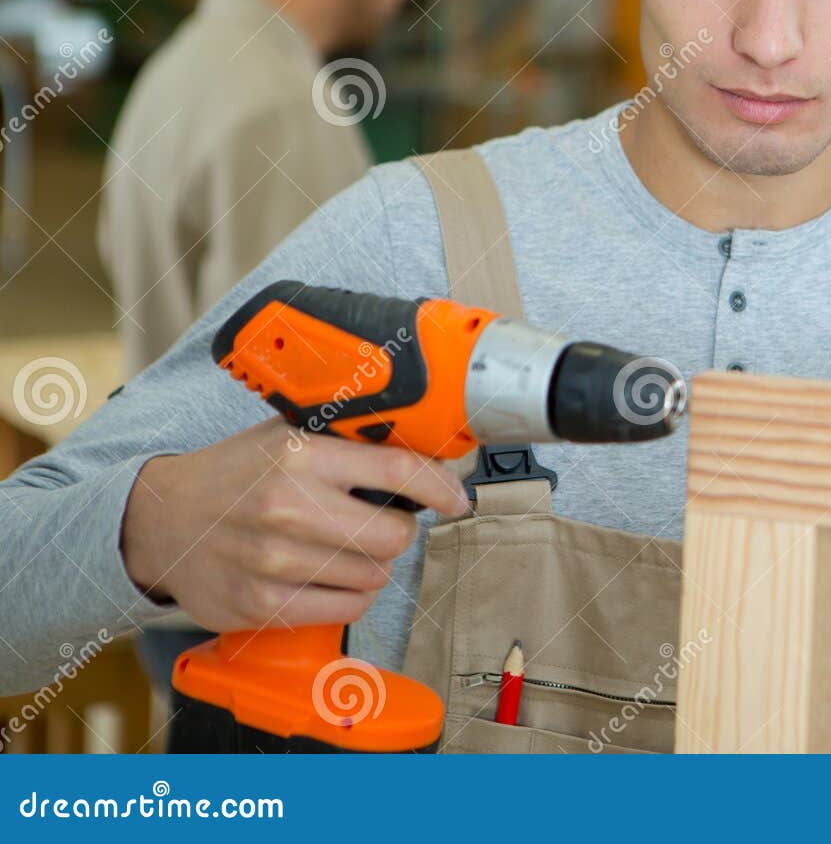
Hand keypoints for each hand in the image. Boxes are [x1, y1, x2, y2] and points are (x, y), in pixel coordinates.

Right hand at [120, 418, 470, 631]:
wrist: (161, 520)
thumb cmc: (237, 474)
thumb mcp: (289, 435)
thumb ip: (351, 439)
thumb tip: (430, 446)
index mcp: (300, 456)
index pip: (398, 471)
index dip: (440, 487)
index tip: (455, 498)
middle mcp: (287, 508)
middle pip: (394, 535)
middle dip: (398, 530)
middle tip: (379, 522)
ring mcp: (272, 562)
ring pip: (373, 576)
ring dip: (371, 565)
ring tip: (341, 547)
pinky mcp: (261, 606)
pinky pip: (346, 609)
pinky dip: (349, 596)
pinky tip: (328, 576)